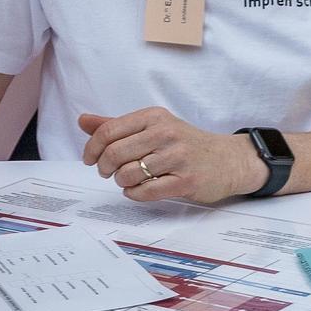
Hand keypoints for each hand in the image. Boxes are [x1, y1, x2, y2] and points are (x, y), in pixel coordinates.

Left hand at [79, 108, 267, 203]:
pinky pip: (146, 192)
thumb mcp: (154, 126)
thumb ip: (117, 125)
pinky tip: (139, 190)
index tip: (91, 159)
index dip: (92, 149)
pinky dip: (135, 194)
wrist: (227, 160)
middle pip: (114, 153)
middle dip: (104, 168)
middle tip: (108, 172)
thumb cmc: (185, 144)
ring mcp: (177, 157)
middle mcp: (165, 133)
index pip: (108, 131)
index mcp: (154, 116)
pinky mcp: (185, 181)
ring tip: (129, 180)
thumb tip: (82, 120)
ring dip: (122, 182)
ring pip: (128, 174)